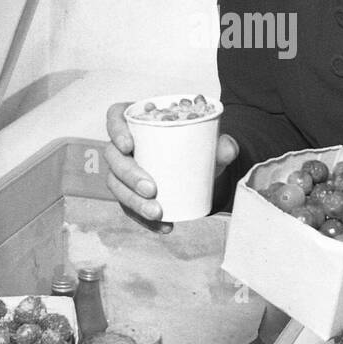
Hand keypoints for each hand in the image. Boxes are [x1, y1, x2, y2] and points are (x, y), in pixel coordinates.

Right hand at [104, 101, 238, 228]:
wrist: (200, 166)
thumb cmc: (196, 144)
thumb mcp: (210, 141)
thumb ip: (222, 143)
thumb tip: (229, 149)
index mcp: (137, 121)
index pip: (115, 117)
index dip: (116, 130)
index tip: (129, 145)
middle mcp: (124, 145)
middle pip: (113, 157)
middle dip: (129, 176)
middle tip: (151, 189)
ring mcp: (123, 171)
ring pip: (116, 186)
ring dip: (133, 202)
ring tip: (157, 212)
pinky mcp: (129, 193)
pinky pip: (129, 208)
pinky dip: (144, 220)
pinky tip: (163, 226)